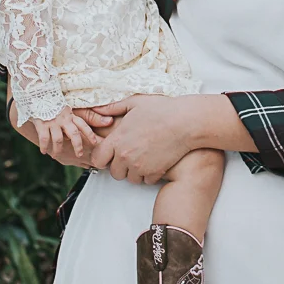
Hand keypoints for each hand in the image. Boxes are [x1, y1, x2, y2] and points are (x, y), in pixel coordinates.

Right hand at [6, 83, 110, 167]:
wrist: (35, 93)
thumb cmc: (54, 104)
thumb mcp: (70, 109)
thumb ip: (87, 116)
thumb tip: (108, 122)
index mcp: (71, 115)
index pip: (83, 124)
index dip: (90, 133)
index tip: (96, 142)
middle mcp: (63, 118)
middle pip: (74, 134)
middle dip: (78, 146)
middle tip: (80, 154)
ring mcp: (52, 121)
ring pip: (59, 139)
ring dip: (58, 149)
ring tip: (55, 155)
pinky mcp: (41, 123)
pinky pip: (44, 138)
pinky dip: (44, 146)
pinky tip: (44, 151)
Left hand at [88, 94, 213, 183]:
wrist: (186, 122)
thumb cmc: (162, 110)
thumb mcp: (135, 103)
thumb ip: (113, 107)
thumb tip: (97, 108)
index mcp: (118, 139)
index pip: (98, 159)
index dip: (103, 158)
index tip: (110, 154)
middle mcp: (126, 155)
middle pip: (114, 173)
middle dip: (120, 166)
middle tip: (131, 155)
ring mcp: (140, 166)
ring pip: (131, 179)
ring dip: (135, 172)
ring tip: (145, 158)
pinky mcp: (154, 172)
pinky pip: (146, 181)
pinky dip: (150, 175)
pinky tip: (156, 161)